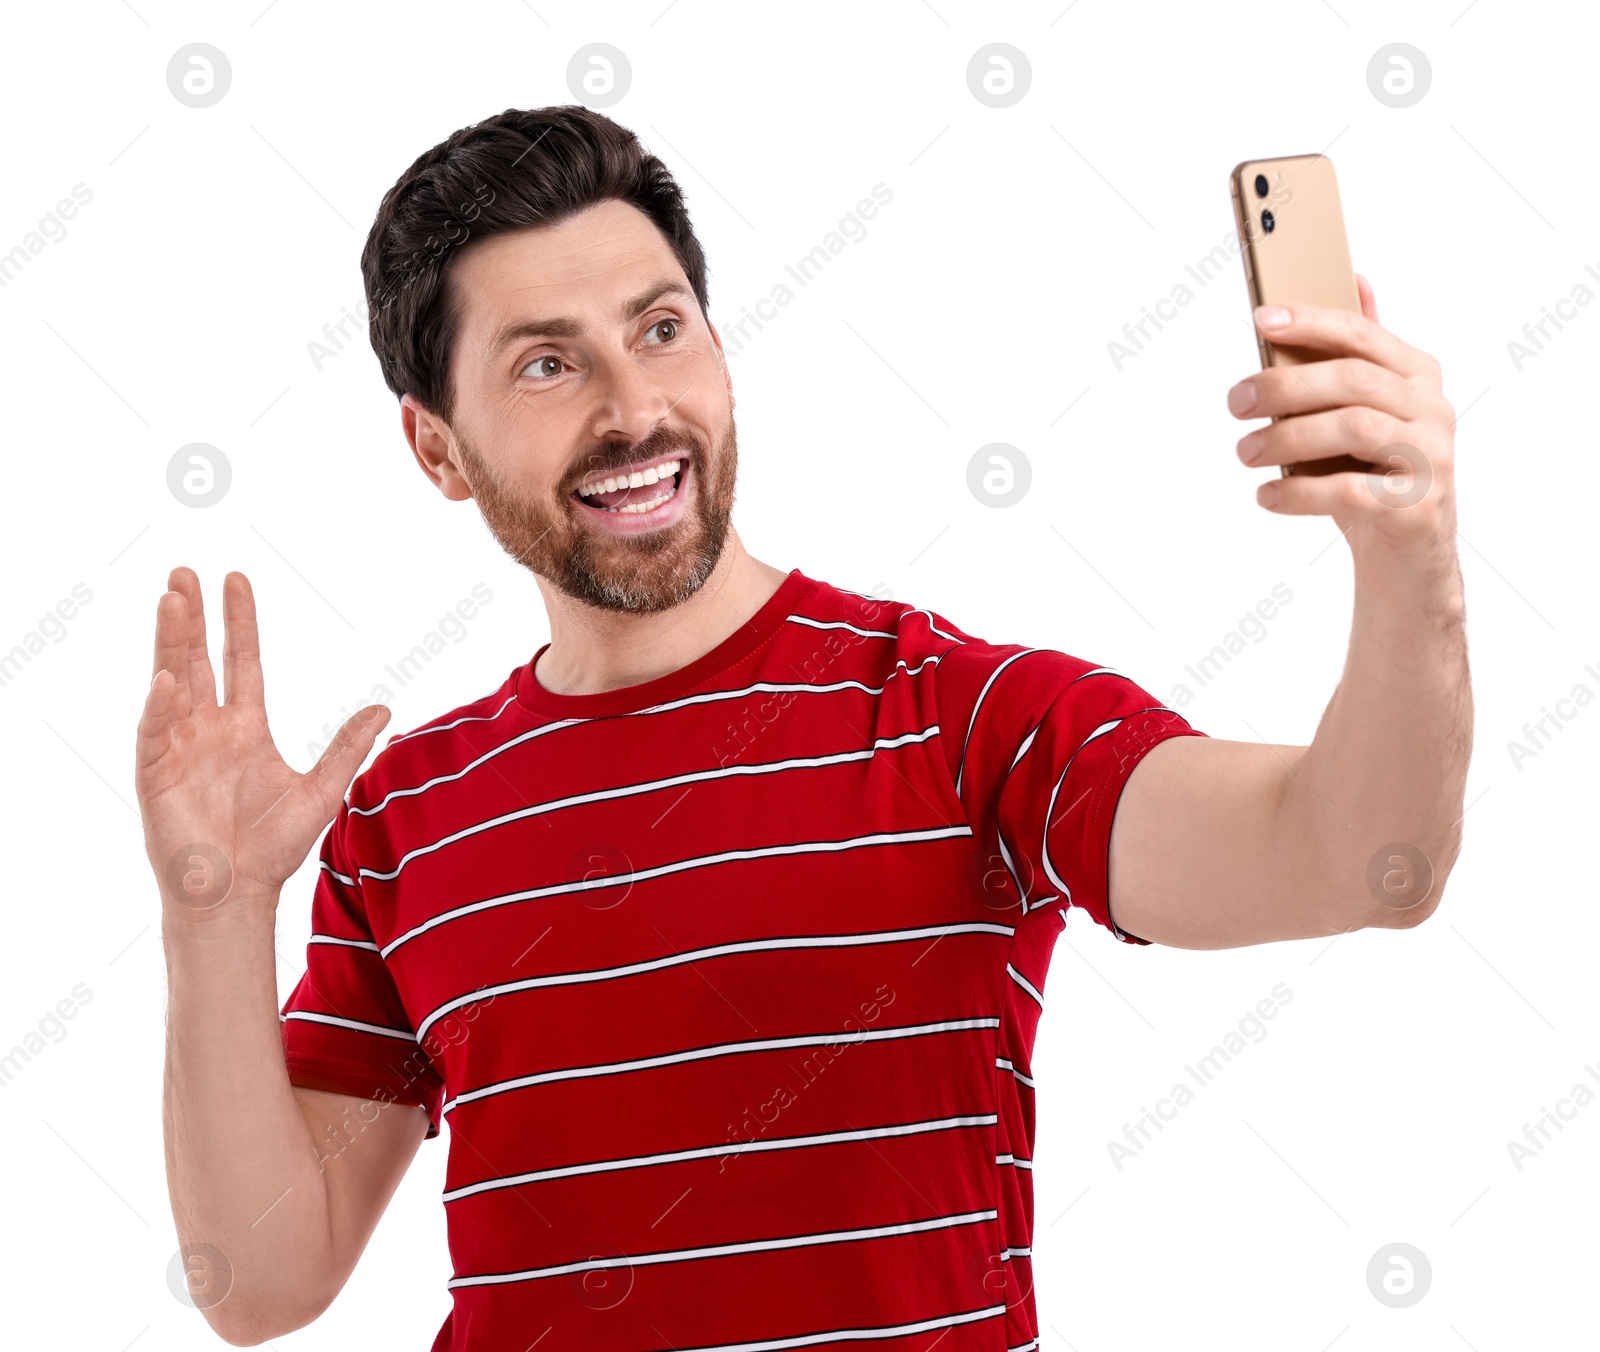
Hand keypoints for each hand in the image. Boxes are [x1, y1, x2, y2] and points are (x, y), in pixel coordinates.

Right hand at [136, 568, 390, 923]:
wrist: (238, 893)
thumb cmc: (273, 847)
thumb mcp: (321, 790)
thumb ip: (347, 747)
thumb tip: (385, 710)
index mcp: (245, 728)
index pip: (241, 661)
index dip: (239, 622)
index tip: (235, 579)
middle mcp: (207, 729)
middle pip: (198, 659)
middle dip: (191, 617)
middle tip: (184, 572)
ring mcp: (178, 748)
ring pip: (172, 682)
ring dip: (170, 642)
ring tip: (170, 599)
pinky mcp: (155, 775)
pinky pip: (156, 732)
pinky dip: (161, 705)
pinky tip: (167, 678)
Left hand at [1226, 276, 1460, 610]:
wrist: (1408, 559)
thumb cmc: (1374, 476)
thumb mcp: (1365, 412)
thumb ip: (1358, 355)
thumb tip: (1355, 280)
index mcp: (1418, 375)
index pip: (1361, 335)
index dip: (1312, 322)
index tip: (1261, 320)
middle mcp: (1432, 410)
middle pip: (1352, 380)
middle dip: (1284, 385)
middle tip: (1235, 403)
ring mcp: (1430, 459)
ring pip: (1353, 428)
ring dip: (1286, 438)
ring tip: (1245, 452)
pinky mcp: (1416, 509)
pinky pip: (1349, 490)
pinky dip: (1298, 493)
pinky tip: (1266, 496)